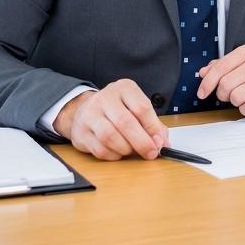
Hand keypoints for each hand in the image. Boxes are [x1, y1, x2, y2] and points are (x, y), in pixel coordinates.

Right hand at [53, 78, 168, 160]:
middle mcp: (105, 98)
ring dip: (126, 149)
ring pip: (110, 137)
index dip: (152, 128)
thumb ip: (154, 125)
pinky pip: (100, 149)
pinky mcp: (81, 132)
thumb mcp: (137, 109)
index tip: (159, 142)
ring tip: (132, 151)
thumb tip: (163, 144)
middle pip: (125, 122)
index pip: (142, 108)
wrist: (86, 110)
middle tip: (150, 153)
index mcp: (124, 88)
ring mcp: (90, 114)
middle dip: (141, 142)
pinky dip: (113, 155)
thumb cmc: (118, 110)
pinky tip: (118, 152)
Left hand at [197, 44, 244, 116]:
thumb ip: (219, 67)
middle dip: (223, 94)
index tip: (202, 93)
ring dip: (235, 102)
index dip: (207, 83)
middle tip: (229, 95)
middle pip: (226, 84)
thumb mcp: (238, 66)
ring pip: (236, 97)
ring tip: (243, 98)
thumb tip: (203, 72)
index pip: (220, 67)